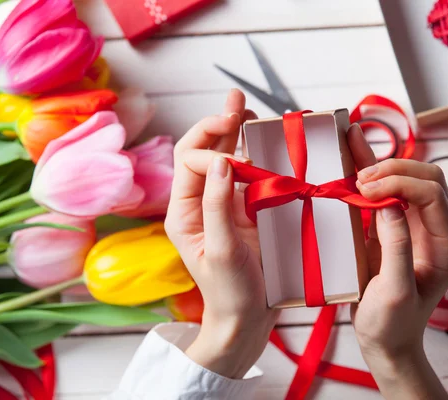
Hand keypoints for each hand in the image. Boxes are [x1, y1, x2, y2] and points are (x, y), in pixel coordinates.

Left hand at [164, 89, 278, 378]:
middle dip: (218, 124)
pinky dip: (256, 152)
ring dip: (236, 131)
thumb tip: (220, 162)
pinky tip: (262, 137)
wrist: (248, 319)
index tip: (240, 161)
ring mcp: (225, 203)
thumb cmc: (229, 292)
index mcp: (184, 211)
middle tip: (236, 102)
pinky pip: (249, 173)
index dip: (212, 154)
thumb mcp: (220, 251)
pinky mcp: (247, 209)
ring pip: (225, 157)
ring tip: (246, 108)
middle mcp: (201, 202)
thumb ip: (217, 206)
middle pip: (203, 151)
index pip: (189, 163)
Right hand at [348, 124, 447, 398]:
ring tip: (351, 145)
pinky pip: (387, 192)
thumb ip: (396, 246)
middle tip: (358, 177)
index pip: (431, 195)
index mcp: (446, 247)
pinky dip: (370, 173)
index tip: (364, 190)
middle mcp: (436, 231)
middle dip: (392, 169)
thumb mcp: (394, 292)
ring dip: (380, 163)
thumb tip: (386, 204)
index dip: (399, 184)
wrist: (386, 342)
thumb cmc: (391, 325)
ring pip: (407, 178)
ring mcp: (416, 227)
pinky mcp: (395, 227)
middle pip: (425, 178)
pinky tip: (353, 156)